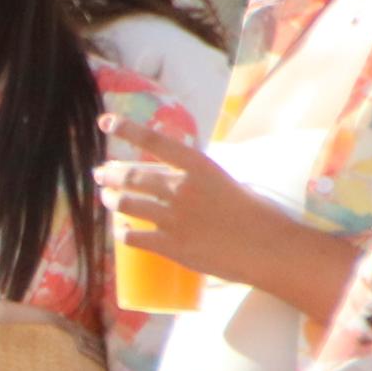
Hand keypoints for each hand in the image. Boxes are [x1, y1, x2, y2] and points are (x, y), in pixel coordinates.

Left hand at [92, 120, 262, 278]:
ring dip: (111, 200)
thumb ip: (200, 176)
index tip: (106, 122)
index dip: (127, 129)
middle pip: (131, 176)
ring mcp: (172, 217)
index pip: (154, 141)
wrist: (271, 249)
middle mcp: (180, 188)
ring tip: (108, 199)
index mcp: (198, 167)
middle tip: (100, 174)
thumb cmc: (258, 214)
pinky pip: (132, 237)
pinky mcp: (170, 245)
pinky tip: (122, 232)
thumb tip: (180, 173)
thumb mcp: (227, 181)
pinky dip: (123, 233)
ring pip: (125, 204)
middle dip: (109, 174)